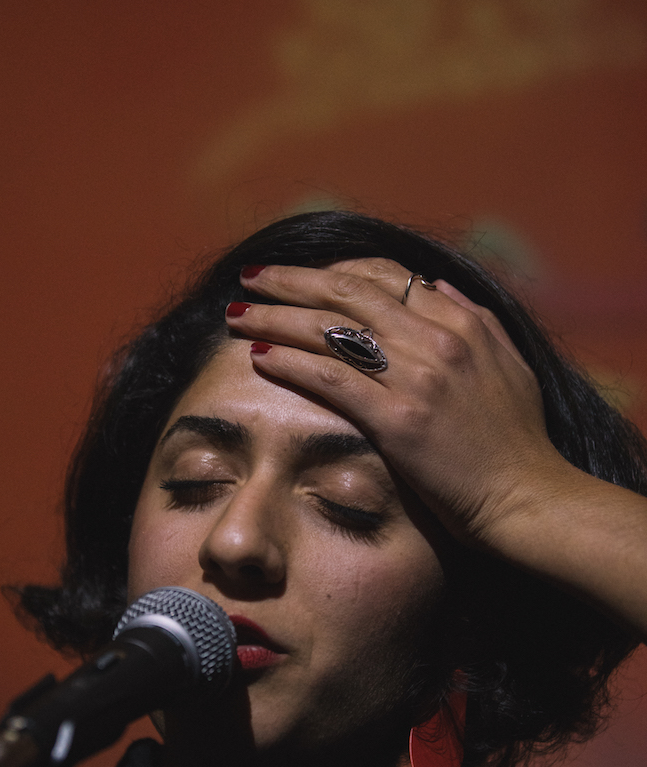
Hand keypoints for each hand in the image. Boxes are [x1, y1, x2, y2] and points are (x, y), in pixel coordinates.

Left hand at [228, 259, 570, 552]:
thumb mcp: (508, 364)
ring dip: (275, 316)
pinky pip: (330, 378)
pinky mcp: (398, 419)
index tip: (303, 274)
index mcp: (460, 322)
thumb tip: (437, 284)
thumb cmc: (519, 441)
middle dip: (292, 280)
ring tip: (238, 314)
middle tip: (252, 277)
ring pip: (329, 329)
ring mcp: (416, 377)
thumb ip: (474, 319)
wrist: (529, 497)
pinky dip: (290, 362)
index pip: (385, 275)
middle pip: (346, 291)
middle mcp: (436, 339)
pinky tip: (259, 356)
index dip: (335, 269)